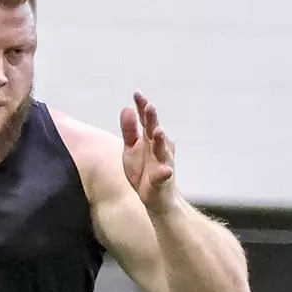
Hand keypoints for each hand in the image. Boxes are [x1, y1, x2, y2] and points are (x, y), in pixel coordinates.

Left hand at [119, 93, 175, 209]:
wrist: (157, 198)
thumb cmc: (143, 170)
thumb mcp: (131, 149)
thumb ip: (129, 130)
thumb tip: (126, 108)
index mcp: (149, 139)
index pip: (146, 120)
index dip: (142, 107)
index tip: (137, 93)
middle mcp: (158, 147)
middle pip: (154, 130)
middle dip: (152, 119)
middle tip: (150, 106)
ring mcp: (162, 163)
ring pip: (162, 150)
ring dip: (161, 140)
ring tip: (158, 131)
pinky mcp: (162, 180)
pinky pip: (164, 175)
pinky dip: (165, 172)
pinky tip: (166, 170)